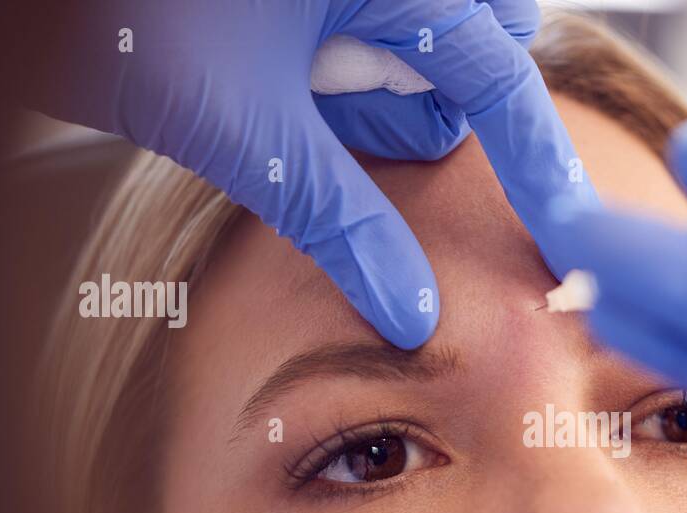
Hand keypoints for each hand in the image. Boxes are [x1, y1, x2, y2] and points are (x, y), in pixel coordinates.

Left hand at [28, 0, 596, 347]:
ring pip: (413, 33)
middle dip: (438, 104)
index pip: (499, 76)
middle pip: (467, 44)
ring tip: (301, 103)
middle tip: (375, 143)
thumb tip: (411, 309)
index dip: (537, 164)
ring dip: (378, 89)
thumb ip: (341, 220)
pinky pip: (366, 24)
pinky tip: (287, 83)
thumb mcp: (244, 130)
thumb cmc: (123, 13)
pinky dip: (343, 67)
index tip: (564, 232)